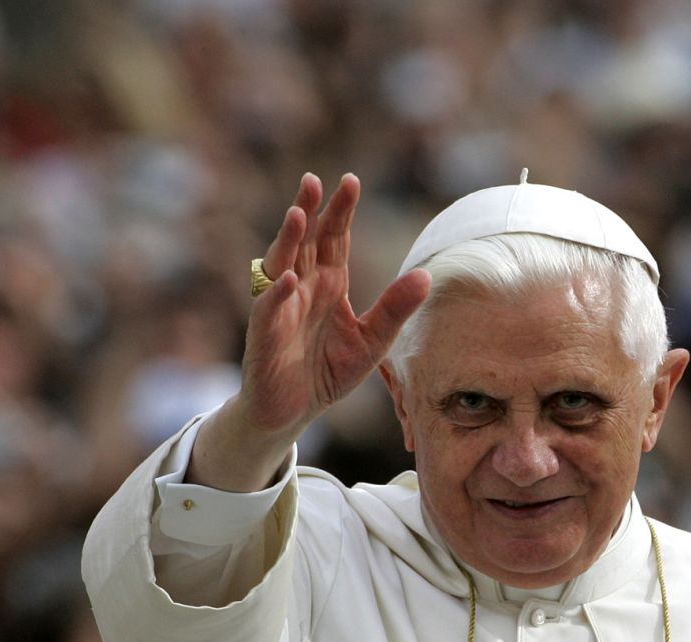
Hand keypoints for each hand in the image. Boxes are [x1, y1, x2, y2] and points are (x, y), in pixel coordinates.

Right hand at [191, 173, 430, 489]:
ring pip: (281, 265)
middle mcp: (302, 287)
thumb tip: (427, 276)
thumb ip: (395, 309)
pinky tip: (289, 280)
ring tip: (297, 214)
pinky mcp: (264, 334)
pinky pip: (268, 309)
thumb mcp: (373, 342)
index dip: (341, 211)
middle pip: (305, 241)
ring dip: (288, 240)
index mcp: (329, 283)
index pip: (335, 239)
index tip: (350, 181)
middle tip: (314, 180)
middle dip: (309, 211)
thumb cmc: (328, 372)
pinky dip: (277, 294)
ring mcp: (280, 307)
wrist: (294, 411)